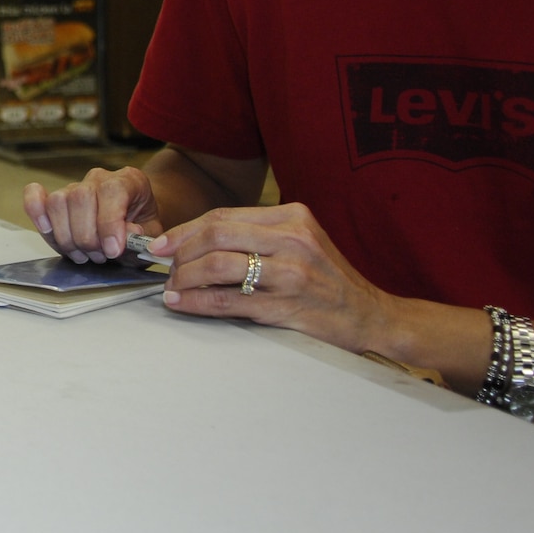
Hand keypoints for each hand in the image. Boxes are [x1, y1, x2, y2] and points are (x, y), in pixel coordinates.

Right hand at [23, 167, 160, 262]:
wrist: (133, 221)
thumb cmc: (141, 228)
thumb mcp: (151, 236)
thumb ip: (141, 237)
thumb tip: (128, 234)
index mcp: (129, 180)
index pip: (112, 191)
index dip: (109, 223)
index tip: (112, 250)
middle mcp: (99, 178)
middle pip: (80, 198)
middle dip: (87, 237)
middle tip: (100, 256)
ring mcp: (74, 186)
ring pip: (58, 202)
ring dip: (67, 237)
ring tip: (83, 254)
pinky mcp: (55, 199)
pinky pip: (35, 196)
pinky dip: (35, 211)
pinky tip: (46, 228)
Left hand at [153, 202, 395, 351]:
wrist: (371, 316)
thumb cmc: (329, 280)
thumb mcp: (301, 242)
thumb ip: (259, 234)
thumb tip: (200, 238)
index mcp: (293, 216)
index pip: (224, 216)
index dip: (186, 229)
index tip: (162, 242)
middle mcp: (292, 240)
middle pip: (216, 235)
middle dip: (179, 249)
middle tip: (162, 263)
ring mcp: (290, 273)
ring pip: (217, 266)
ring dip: (185, 276)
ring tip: (171, 286)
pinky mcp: (285, 307)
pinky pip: (227, 301)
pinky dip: (196, 301)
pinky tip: (181, 302)